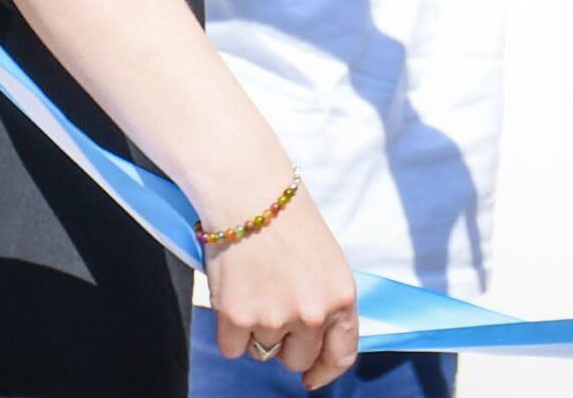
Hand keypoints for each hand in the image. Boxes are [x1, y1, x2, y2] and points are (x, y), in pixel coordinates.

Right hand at [204, 185, 358, 389]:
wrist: (249, 193)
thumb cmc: (288, 221)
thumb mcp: (326, 262)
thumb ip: (326, 304)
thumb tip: (315, 345)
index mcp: (342, 298)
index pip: (341, 355)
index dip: (325, 371)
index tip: (312, 378)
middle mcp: (313, 314)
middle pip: (297, 360)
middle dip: (285, 343)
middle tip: (273, 307)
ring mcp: (275, 318)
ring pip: (262, 352)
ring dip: (256, 331)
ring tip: (254, 288)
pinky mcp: (238, 318)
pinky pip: (233, 348)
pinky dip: (229, 329)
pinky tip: (233, 294)